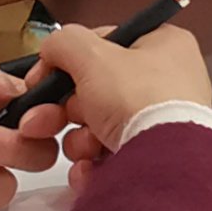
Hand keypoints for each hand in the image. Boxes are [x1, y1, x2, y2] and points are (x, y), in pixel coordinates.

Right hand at [32, 20, 211, 187]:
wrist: (162, 162)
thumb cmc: (139, 100)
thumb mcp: (93, 57)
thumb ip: (65, 43)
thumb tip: (52, 47)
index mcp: (165, 46)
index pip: (106, 44)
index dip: (69, 59)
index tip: (43, 77)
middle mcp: (168, 82)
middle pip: (98, 90)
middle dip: (67, 109)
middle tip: (46, 119)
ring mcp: (162, 122)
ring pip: (99, 127)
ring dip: (80, 139)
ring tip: (86, 146)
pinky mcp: (153, 157)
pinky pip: (110, 156)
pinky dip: (94, 164)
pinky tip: (91, 167)